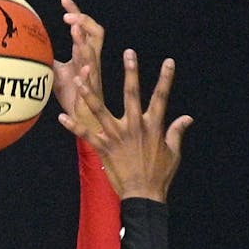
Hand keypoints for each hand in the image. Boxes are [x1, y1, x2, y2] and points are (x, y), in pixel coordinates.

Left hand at [52, 0, 104, 123]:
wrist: (83, 117)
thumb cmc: (72, 93)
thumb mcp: (56, 71)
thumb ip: (48, 57)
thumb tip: (29, 47)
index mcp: (84, 53)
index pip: (84, 26)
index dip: (75, 12)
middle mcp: (91, 61)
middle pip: (97, 33)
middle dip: (85, 21)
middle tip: (69, 18)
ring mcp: (91, 75)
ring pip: (93, 54)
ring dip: (84, 43)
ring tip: (74, 31)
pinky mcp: (89, 92)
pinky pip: (91, 81)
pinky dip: (87, 75)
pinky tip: (82, 69)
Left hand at [58, 48, 192, 200]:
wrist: (143, 195)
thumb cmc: (159, 175)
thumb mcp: (173, 152)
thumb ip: (176, 132)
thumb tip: (187, 118)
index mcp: (152, 127)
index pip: (161, 98)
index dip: (166, 79)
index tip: (169, 61)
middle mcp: (134, 127)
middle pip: (131, 94)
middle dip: (131, 72)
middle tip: (129, 52)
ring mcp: (117, 136)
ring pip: (100, 109)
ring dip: (89, 92)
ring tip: (80, 76)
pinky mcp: (104, 147)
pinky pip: (86, 134)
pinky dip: (73, 126)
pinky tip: (61, 116)